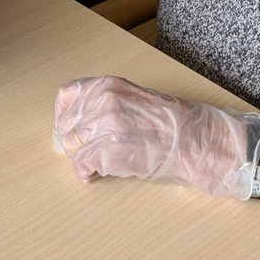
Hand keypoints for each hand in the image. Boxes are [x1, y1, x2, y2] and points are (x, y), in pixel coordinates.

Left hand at [53, 76, 259, 199]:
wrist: (193, 140)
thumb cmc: (170, 122)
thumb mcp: (134, 98)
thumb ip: (106, 103)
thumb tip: (81, 121)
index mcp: (107, 85)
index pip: (67, 95)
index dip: (65, 115)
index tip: (69, 127)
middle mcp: (102, 102)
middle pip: (67, 125)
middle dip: (74, 141)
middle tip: (87, 151)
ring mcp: (104, 126)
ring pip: (72, 146)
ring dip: (81, 157)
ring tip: (97, 163)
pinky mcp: (108, 151)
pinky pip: (81, 165)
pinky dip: (86, 173)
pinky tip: (97, 174)